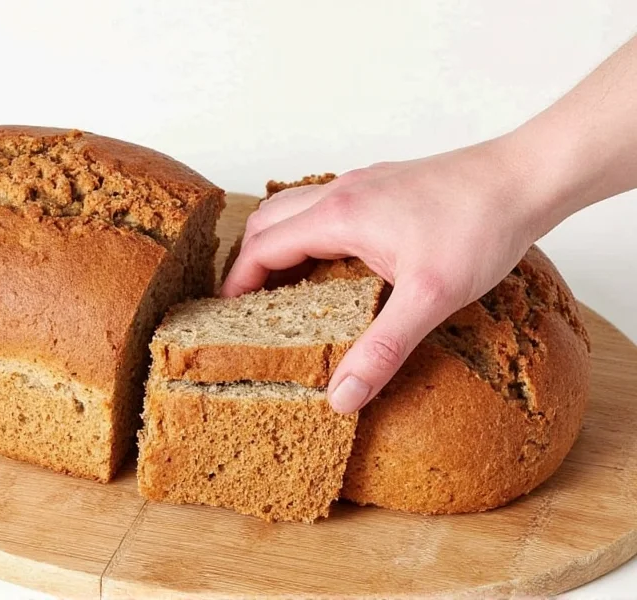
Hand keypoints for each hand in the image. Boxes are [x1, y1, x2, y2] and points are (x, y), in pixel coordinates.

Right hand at [221, 136, 547, 413]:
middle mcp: (340, 193)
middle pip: (267, 221)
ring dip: (278, 243)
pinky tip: (334, 262)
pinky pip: (323, 206)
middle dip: (248, 260)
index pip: (262, 247)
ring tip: (282, 287)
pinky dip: (307, 233)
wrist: (525, 177)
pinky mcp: (381, 185)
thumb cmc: (480, 227)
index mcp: (337, 216)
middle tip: (247, 305)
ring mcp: (361, 184)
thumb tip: (342, 396)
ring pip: (294, 209)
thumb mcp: (430, 298)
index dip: (237, 283)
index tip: (226, 315)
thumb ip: (382, 349)